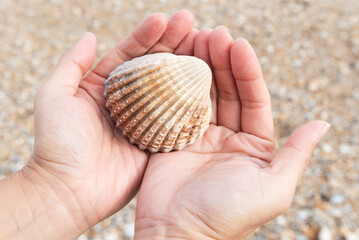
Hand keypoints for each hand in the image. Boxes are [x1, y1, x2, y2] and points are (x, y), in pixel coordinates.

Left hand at [9, 10, 195, 238]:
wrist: (68, 191)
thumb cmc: (57, 143)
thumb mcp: (54, 96)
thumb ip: (72, 64)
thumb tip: (90, 34)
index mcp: (105, 87)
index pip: (130, 53)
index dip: (147, 35)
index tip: (164, 18)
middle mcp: (128, 101)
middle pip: (155, 67)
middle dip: (173, 44)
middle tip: (193, 24)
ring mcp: (145, 121)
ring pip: (170, 89)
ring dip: (186, 67)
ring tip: (205, 46)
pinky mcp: (157, 142)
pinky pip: (178, 119)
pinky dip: (192, 102)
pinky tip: (207, 83)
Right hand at [134, 27, 329, 238]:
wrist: (177, 236)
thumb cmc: (227, 217)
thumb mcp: (273, 188)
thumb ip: (296, 155)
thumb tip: (323, 124)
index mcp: (254, 146)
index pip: (255, 99)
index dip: (248, 71)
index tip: (239, 44)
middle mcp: (228, 137)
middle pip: (228, 91)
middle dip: (222, 61)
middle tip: (215, 33)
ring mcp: (199, 136)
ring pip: (203, 94)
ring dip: (201, 66)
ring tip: (198, 39)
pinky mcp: (173, 138)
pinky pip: (177, 106)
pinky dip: (177, 85)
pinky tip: (177, 63)